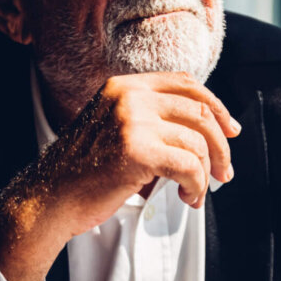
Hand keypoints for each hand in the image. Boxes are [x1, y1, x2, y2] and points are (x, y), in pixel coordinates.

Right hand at [0, 71, 240, 280]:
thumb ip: (147, 118)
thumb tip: (204, 129)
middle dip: (220, 146)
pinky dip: (196, 186)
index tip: (230, 131)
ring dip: (205, 173)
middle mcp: (127, 96)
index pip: (185, 83)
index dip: (216, 107)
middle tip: (223, 171)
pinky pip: (189, 166)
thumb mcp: (112, 127)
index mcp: (122, 86)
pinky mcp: (136, 150)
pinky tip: (186, 196)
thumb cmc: (82, 171)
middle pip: (199, 111)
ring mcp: (131, 121)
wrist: (50, 197)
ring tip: (194, 191)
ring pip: (197, 142)